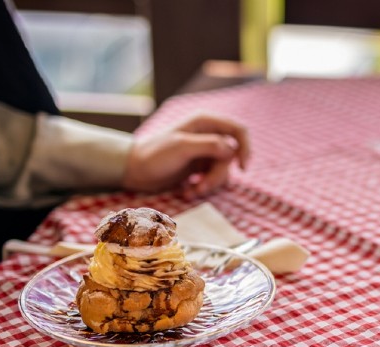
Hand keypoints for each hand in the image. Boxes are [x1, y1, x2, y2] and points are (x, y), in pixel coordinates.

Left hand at [122, 113, 250, 198]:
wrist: (134, 171)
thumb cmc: (154, 155)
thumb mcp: (181, 148)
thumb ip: (208, 145)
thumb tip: (232, 149)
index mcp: (205, 123)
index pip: (238, 131)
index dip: (245, 148)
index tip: (242, 167)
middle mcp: (208, 135)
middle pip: (231, 156)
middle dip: (218, 175)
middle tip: (202, 186)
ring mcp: (205, 152)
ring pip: (223, 170)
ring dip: (210, 184)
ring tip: (192, 191)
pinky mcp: (200, 167)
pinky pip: (214, 178)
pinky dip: (204, 187)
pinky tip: (189, 191)